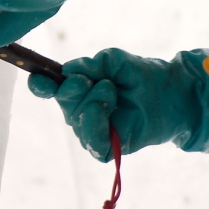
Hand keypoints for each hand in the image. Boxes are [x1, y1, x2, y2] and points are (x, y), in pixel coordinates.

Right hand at [29, 48, 208, 160]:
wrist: (170, 93)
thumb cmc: (141, 76)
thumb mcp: (114, 61)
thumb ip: (91, 63)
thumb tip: (68, 71)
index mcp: (76, 89)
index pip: (48, 89)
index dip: (40, 85)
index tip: (38, 79)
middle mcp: (78, 111)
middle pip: (63, 101)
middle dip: (78, 87)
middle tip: (102, 80)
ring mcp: (90, 130)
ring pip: (77, 119)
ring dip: (95, 101)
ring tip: (113, 91)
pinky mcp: (105, 147)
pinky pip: (91, 142)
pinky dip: (95, 124)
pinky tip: (106, 111)